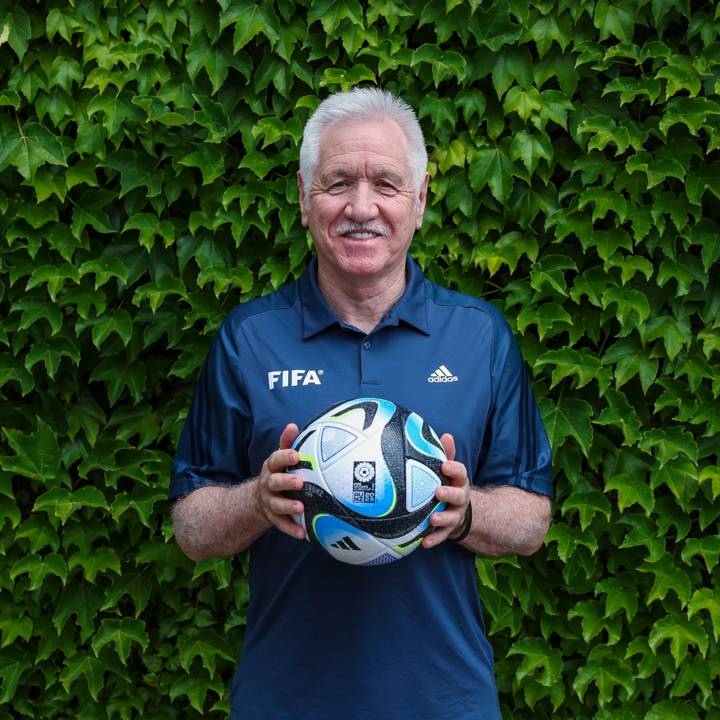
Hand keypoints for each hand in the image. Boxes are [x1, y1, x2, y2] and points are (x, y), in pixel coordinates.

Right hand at [252, 423, 305, 540]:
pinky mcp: (273, 517)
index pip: (275, 460)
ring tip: (301, 508)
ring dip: (288, 506)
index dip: (284, 457)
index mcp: (271, 467)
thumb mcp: (280, 458)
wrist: (259, 499)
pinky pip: (281, 524)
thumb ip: (287, 443)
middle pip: (274, 482)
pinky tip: (303, 534)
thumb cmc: (278, 473)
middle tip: (300, 482)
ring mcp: (269, 502)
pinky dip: (291, 529)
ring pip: (276, 505)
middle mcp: (268, 484)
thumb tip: (293, 425)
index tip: (296, 456)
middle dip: (286, 482)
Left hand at [422, 433, 470, 548]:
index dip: (454, 469)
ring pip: (451, 517)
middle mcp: (460, 498)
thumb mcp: (449, 469)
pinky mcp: (449, 530)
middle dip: (450, 494)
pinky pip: (442, 536)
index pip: (460, 473)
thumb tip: (446, 434)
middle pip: (459, 495)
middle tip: (438, 492)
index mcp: (459, 481)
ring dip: (442, 518)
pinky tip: (423, 543)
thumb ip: (446, 453)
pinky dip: (433, 539)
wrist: (458, 510)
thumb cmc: (448, 483)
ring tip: (432, 519)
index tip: (444, 465)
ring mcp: (455, 514)